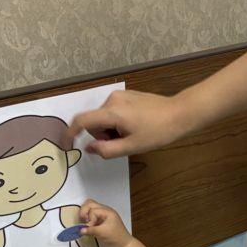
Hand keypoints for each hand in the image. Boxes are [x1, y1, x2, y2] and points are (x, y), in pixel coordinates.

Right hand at [70, 89, 186, 158]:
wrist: (180, 114)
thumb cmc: (158, 132)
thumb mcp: (131, 146)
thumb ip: (107, 150)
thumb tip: (90, 148)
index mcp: (112, 112)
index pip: (82, 121)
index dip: (70, 133)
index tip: (66, 144)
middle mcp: (112, 99)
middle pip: (94, 121)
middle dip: (103, 135)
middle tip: (124, 143)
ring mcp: (120, 95)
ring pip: (104, 118)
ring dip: (112, 130)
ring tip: (132, 134)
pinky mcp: (127, 95)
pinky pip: (113, 111)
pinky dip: (118, 122)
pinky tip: (136, 126)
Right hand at [78, 200, 131, 246]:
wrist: (123, 246)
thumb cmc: (115, 238)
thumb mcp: (103, 233)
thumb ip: (91, 230)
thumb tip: (80, 230)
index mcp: (107, 211)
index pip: (92, 210)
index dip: (89, 218)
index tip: (91, 227)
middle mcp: (104, 211)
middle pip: (90, 204)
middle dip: (84, 212)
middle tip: (84, 222)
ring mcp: (102, 216)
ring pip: (90, 209)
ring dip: (85, 215)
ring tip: (86, 224)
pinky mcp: (100, 222)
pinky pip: (91, 216)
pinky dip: (88, 220)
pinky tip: (88, 227)